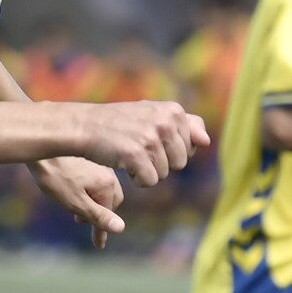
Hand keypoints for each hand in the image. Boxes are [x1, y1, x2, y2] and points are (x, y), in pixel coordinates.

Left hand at [28, 156, 125, 247]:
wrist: (41, 145)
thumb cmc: (54, 175)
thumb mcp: (74, 202)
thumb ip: (97, 216)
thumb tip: (121, 228)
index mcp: (106, 186)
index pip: (108, 215)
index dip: (101, 232)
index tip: (99, 245)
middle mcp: (109, 173)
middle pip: (111, 201)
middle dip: (100, 213)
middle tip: (81, 222)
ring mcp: (101, 164)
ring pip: (104, 188)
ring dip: (94, 201)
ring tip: (75, 208)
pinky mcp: (91, 157)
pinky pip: (97, 177)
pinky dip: (91, 188)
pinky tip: (75, 188)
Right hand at [70, 100, 206, 186]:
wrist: (85, 125)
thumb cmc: (121, 123)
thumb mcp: (155, 115)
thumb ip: (186, 125)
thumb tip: (206, 142)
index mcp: (174, 110)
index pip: (193, 146)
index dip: (172, 149)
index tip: (152, 138)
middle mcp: (165, 121)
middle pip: (180, 163)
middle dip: (161, 162)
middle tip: (139, 148)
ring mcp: (151, 138)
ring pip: (164, 174)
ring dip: (147, 171)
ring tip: (130, 154)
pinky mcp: (136, 154)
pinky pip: (150, 182)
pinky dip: (137, 180)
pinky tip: (124, 164)